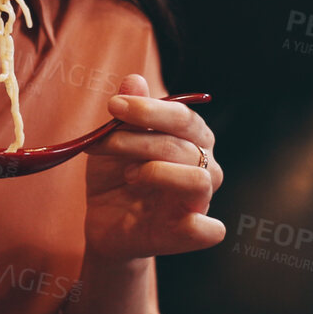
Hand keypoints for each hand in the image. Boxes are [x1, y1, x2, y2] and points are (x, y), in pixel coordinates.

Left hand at [81, 74, 225, 262]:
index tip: (113, 105)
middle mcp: (205, 167)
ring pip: (198, 179)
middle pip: (184, 145)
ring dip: (156, 173)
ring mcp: (201, 201)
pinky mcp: (192, 232)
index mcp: (191, 140)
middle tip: (104, 143)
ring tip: (129, 176)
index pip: (184, 117)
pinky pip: (208, 229)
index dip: (150, 109)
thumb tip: (134, 80)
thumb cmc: (115, 178)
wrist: (105, 223)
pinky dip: (193, 223)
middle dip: (138, 140)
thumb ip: (125, 116)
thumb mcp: (111, 142)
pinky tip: (157, 212)